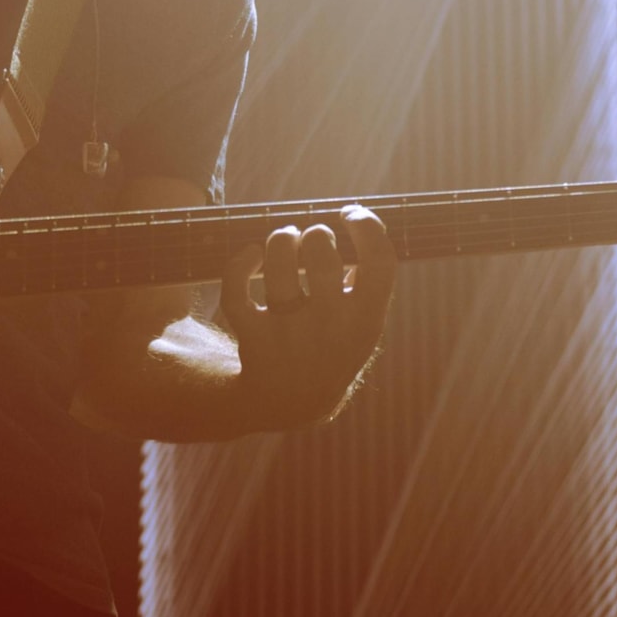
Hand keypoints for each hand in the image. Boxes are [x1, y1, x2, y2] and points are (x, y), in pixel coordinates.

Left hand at [217, 207, 394, 429]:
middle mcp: (330, 326)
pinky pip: (237, 290)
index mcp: (366, 320)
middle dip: (316, 234)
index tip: (351, 215)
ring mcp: (290, 332)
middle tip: (314, 239)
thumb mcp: (364, 324)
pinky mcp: (253, 336)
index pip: (380, 261)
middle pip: (321, 255)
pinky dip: (239, 263)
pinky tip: (251, 254)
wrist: (294, 401)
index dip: (367, 226)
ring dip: (281, 238)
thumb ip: (370, 283)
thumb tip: (367, 227)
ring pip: (279, 265)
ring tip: (286, 238)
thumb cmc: (335, 347)